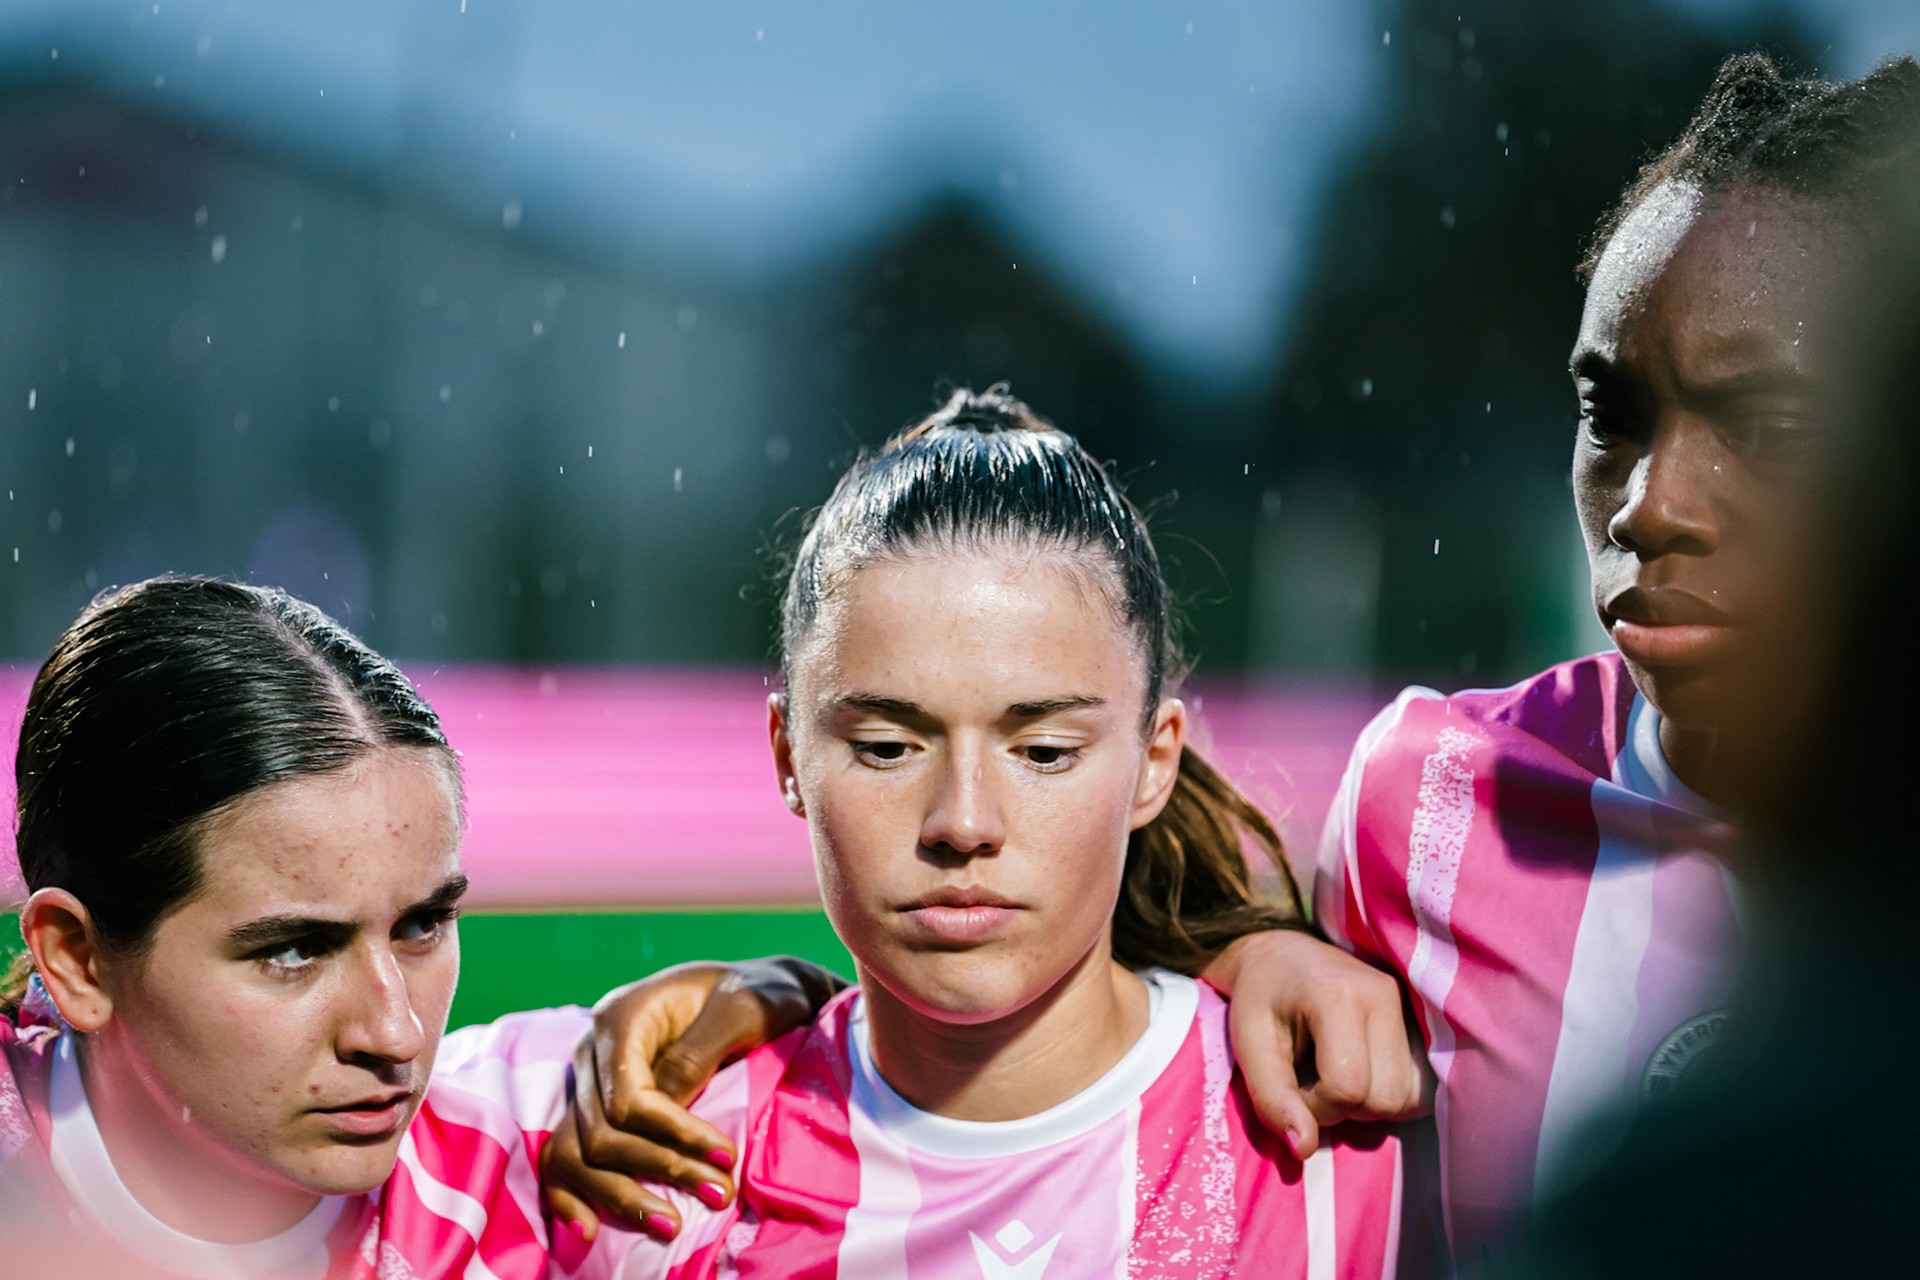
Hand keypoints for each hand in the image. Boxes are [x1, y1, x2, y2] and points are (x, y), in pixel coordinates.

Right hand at [539, 957, 846, 1241]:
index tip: (727, 1157)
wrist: (758, 989)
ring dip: (623, 1196)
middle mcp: (593, 1049)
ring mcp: (590, 1079)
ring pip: (580, 1151)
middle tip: (719, 1194)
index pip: (628, 1097)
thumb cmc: (756, 993)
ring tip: (672, 1225)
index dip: (674, 1136)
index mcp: (623, 1017)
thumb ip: (696, 1053)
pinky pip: (566, 1153)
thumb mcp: (740, 1009)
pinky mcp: (597, 1105)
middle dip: (660, 1169)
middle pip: (603, 1132)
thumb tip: (665, 1105)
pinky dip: (574, 1193)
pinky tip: (591, 1228)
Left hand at [1202, 930, 1431, 1160]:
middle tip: (1314, 1082)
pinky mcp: (1420, 1020)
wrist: (1281, 957)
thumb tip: (1304, 1149)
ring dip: (1370, 1104)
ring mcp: (1408, 1006)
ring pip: (1410, 1098)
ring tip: (1337, 1076)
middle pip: (1386, 1098)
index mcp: (1338, 997)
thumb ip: (1273, 1098)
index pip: (1347, 1088)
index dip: (1316, 1106)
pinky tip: (1362, 1074)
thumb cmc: (1259, 1000)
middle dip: (1345, 1108)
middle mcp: (1384, 996)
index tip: (1293, 1086)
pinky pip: (1423, 1087)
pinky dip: (1392, 1094)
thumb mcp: (1249, 1047)